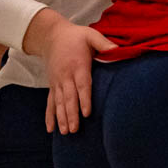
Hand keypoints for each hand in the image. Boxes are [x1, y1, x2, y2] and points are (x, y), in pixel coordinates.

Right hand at [22, 9, 115, 134]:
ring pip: (59, 102)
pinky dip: (49, 116)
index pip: (82, 84)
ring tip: (65, 132)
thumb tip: (117, 50)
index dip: (84, 99)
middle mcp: (65, 75)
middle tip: (74, 129)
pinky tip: (50, 129)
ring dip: (62, 118)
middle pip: (69, 97)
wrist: (52, 36)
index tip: (87, 112)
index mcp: (78, 65)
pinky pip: (50, 102)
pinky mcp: (52, 85)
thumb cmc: (76, 36)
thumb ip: (104, 43)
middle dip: (72, 114)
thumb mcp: (91, 35)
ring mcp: (57, 82)